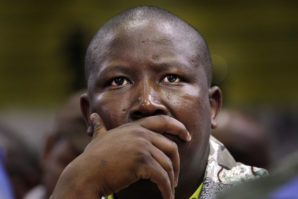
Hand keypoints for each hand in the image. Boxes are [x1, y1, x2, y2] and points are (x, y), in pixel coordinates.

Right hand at [51, 114, 190, 198]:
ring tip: (169, 189)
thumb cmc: (91, 159)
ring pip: (167, 164)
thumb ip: (99, 127)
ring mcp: (142, 146)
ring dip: (171, 180)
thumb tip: (93, 117)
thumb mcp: (98, 138)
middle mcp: (140, 133)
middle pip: (171, 146)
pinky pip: (162, 177)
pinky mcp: (142, 162)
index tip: (188, 135)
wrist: (85, 175)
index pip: (163, 121)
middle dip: (176, 163)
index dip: (178, 127)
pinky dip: (167, 189)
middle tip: (176, 176)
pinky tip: (167, 196)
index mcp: (134, 127)